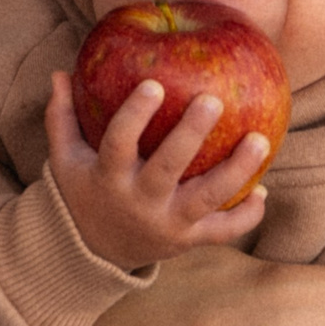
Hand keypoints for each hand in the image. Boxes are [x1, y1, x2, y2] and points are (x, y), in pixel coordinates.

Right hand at [42, 72, 266, 270]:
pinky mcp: (188, 241)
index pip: (119, 144)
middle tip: (213, 100)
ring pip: (206, 199)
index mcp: (108, 178)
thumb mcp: (64, 158)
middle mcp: (140, 203)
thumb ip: (61, 115)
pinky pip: (222, 232)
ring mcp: (168, 225)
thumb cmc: (84, 190)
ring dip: (237, 172)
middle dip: (191, 134)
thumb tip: (60, 71)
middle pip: (168, 168)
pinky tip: (263, 192)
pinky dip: (246, 216)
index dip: (135, 115)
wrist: (94, 254)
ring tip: (261, 140)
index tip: (155, 84)